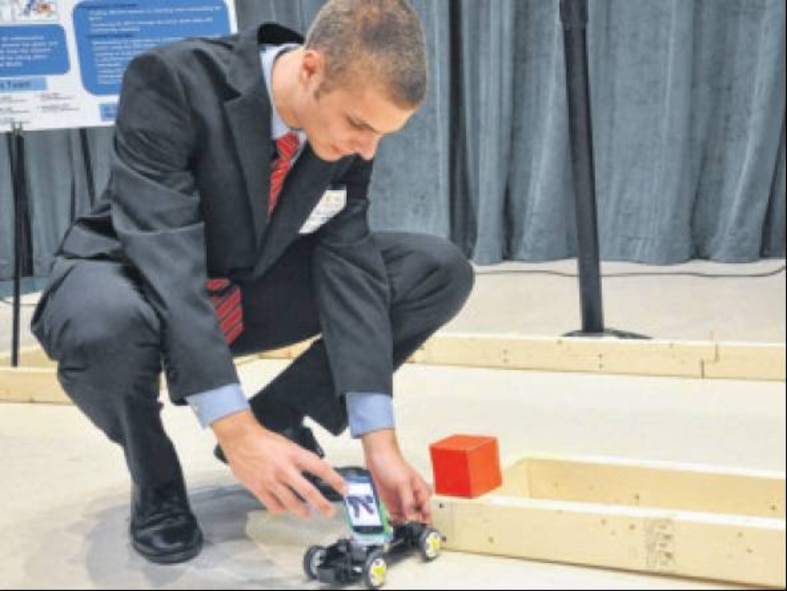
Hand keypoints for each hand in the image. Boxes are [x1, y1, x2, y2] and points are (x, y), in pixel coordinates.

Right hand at [211, 410, 347, 517]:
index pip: (320, 468)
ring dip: (302, 510)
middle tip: (330, 512)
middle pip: (308, 491)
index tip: (344, 488)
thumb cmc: (263, 440)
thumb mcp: (288, 445)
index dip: (335, 479)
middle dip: (322, 504)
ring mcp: (271, 481)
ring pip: (291, 503)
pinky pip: (273, 506)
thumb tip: (313, 472)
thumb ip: (299, 459)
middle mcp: (285, 469)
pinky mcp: (259, 488)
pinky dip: (281, 509)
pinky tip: (285, 508)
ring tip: (308, 513)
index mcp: (294, 455)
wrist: (240, 439)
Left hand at [361, 429, 431, 523]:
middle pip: (417, 517)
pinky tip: (392, 519)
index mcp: (421, 492)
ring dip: (402, 523)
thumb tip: (412, 517)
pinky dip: (394, 519)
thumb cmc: (393, 462)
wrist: (377, 456)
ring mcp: (402, 500)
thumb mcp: (403, 483)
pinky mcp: (391, 502)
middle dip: (412, 524)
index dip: (423, 522)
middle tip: (406, 526)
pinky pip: (395, 515)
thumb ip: (408, 501)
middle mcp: (413, 498)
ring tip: (398, 524)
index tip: (417, 528)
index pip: (427, 512)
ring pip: (406, 518)